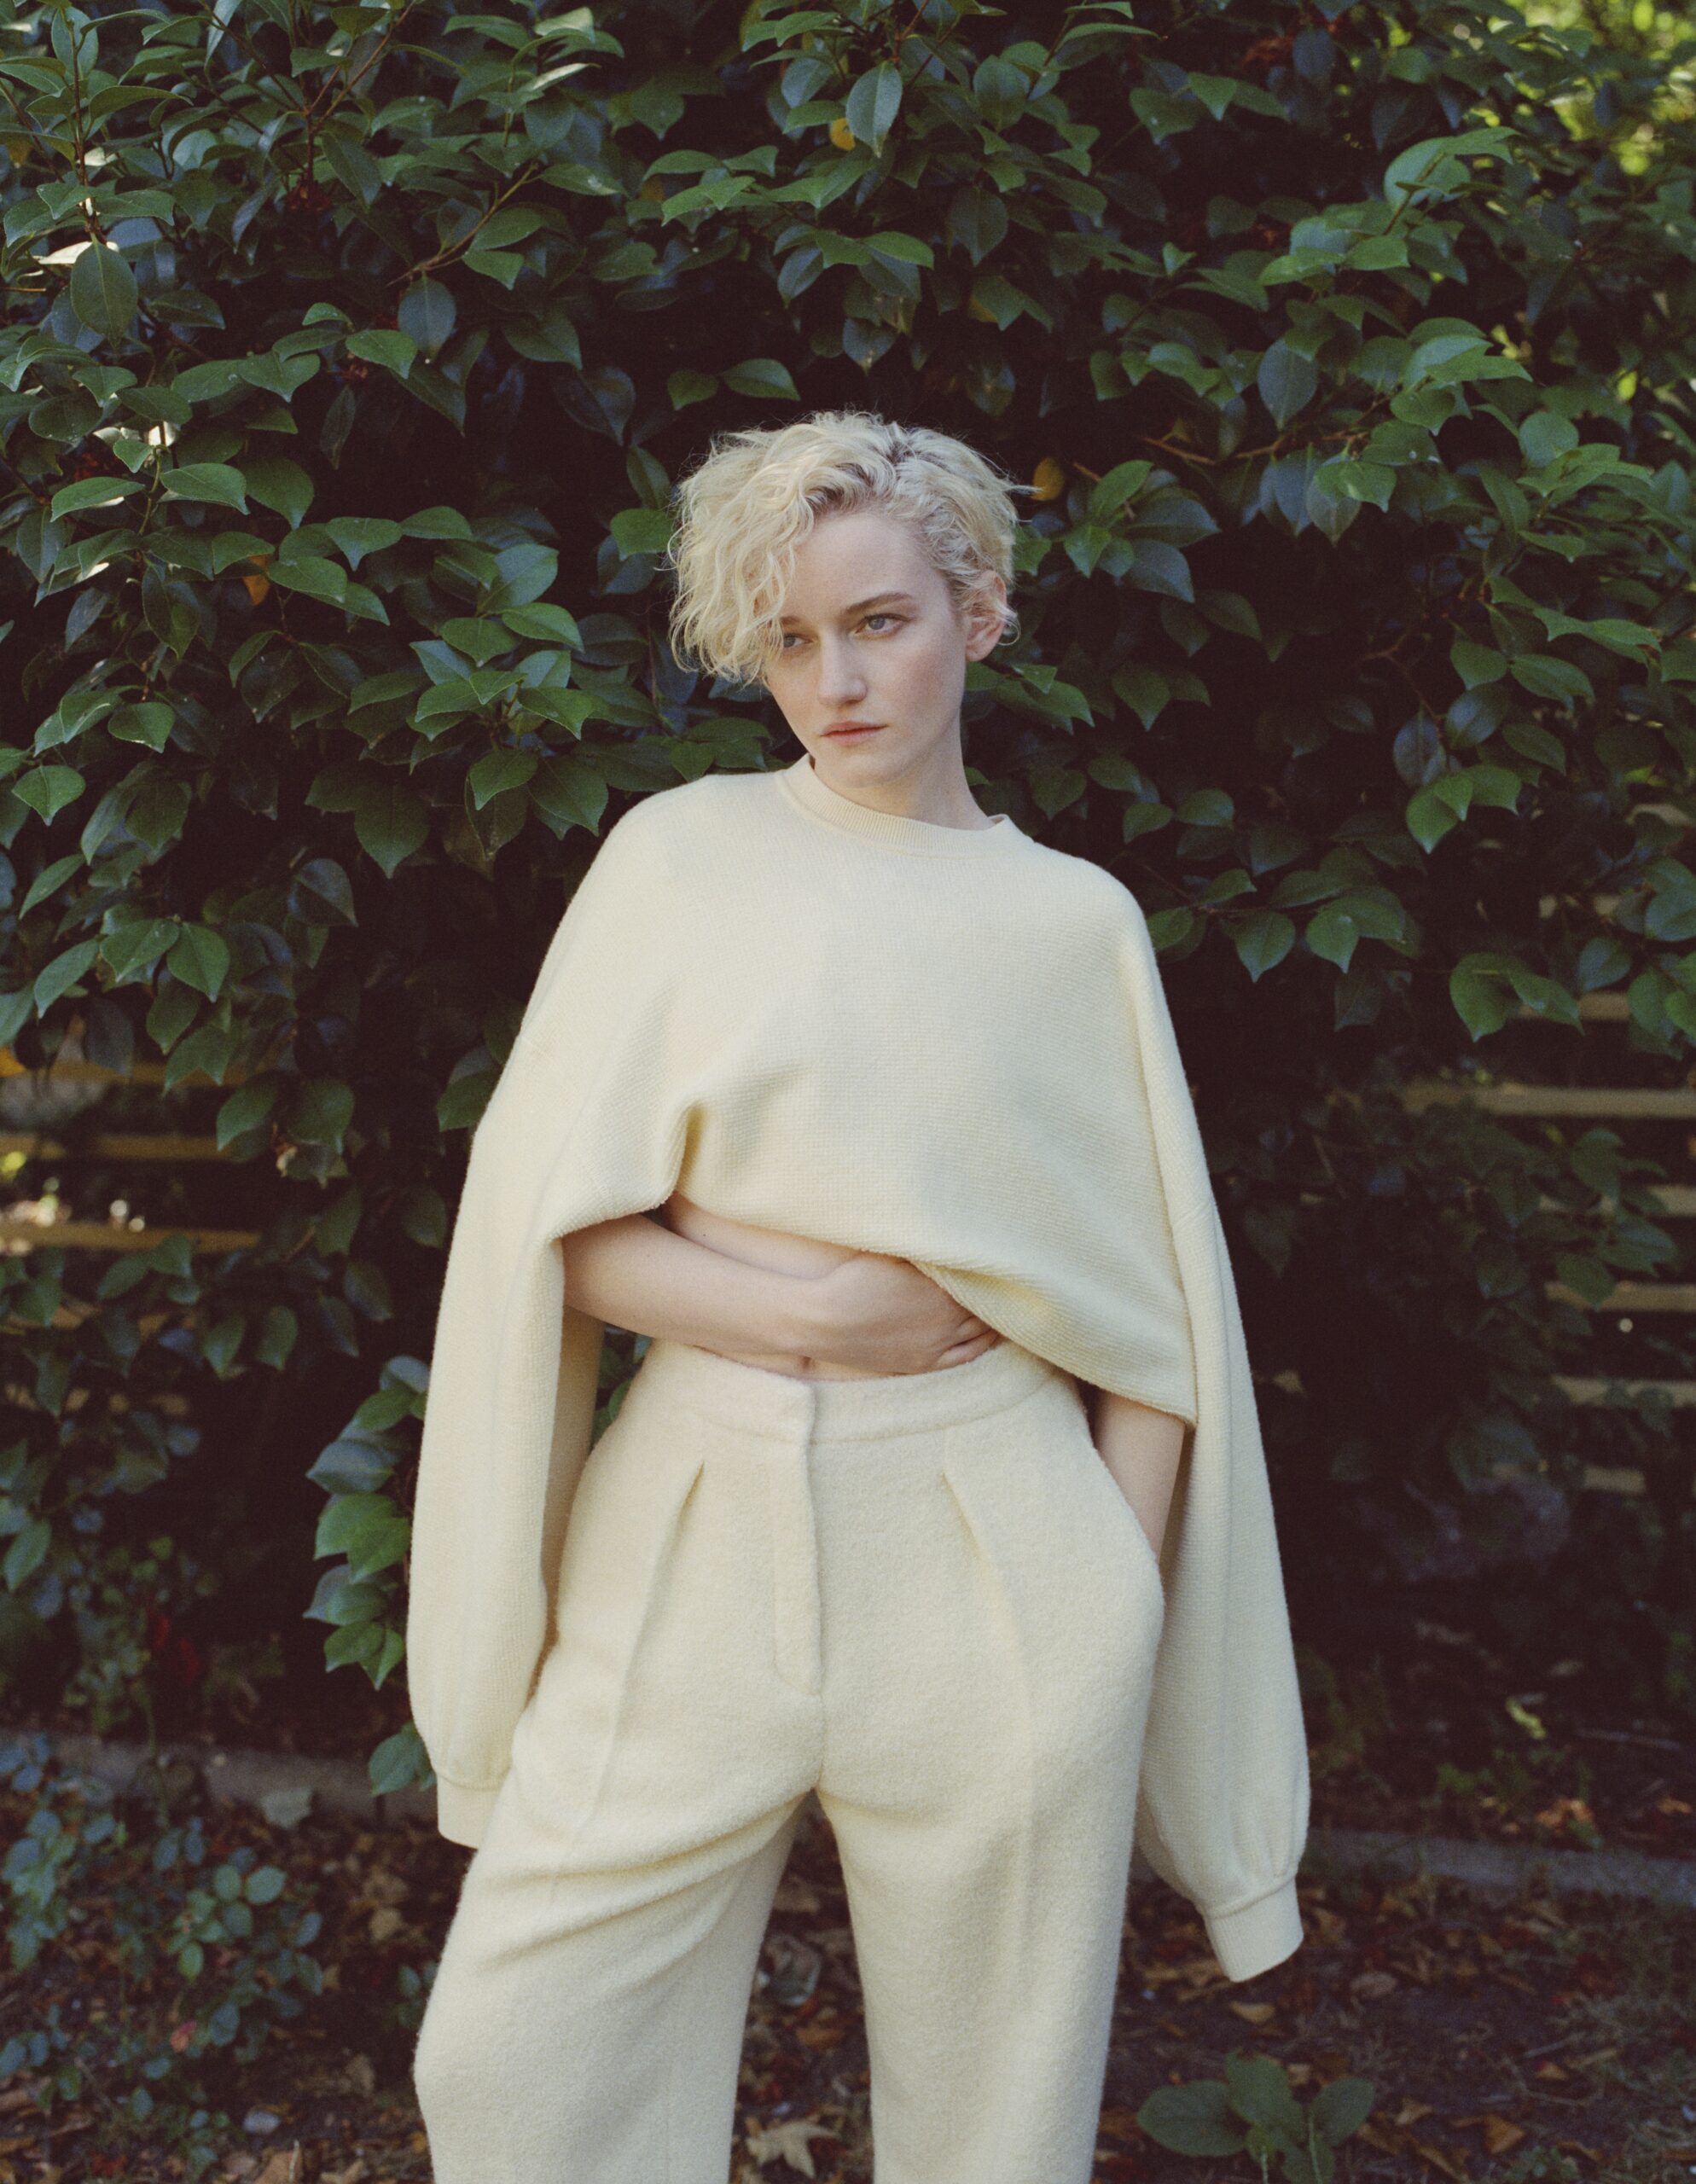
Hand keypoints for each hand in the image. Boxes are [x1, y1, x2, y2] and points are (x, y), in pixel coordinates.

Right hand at [799, 1251, 1004, 1375]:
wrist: (823, 1321)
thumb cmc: (852, 1279)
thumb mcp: (891, 1251)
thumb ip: (924, 1246)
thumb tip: (948, 1228)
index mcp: (942, 1290)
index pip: (984, 1277)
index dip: (995, 1264)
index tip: (1006, 1251)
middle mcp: (947, 1320)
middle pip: (987, 1304)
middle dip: (1000, 1290)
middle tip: (1015, 1274)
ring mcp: (937, 1345)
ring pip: (982, 1331)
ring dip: (997, 1316)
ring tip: (1010, 1300)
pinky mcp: (923, 1362)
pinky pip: (966, 1355)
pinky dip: (984, 1343)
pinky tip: (993, 1334)